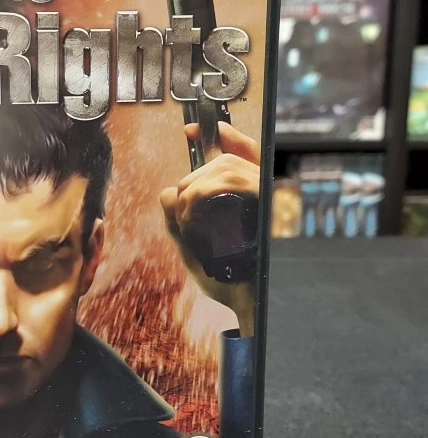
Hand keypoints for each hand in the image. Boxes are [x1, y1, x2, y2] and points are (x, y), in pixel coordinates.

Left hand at [161, 122, 259, 335]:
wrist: (249, 308)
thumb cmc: (227, 280)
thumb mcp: (193, 248)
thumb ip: (179, 219)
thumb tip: (167, 191)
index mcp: (252, 201)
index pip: (245, 155)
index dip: (224, 137)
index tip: (192, 129)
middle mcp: (267, 196)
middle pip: (227, 162)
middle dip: (194, 180)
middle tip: (183, 208)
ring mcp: (270, 199)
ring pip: (226, 169)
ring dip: (196, 189)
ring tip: (188, 219)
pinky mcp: (269, 204)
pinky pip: (233, 181)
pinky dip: (205, 193)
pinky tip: (194, 215)